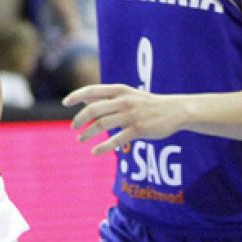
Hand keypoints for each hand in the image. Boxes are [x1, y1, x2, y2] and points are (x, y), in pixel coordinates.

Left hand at [66, 84, 187, 154]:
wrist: (176, 110)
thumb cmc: (148, 103)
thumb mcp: (128, 95)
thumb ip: (107, 97)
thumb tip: (84, 100)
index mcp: (120, 90)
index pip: (93, 90)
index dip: (77, 96)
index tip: (65, 103)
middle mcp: (124, 101)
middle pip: (94, 109)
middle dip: (80, 119)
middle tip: (73, 127)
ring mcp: (131, 115)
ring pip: (102, 124)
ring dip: (88, 133)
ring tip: (80, 139)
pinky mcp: (139, 129)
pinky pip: (117, 139)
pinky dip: (103, 146)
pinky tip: (95, 151)